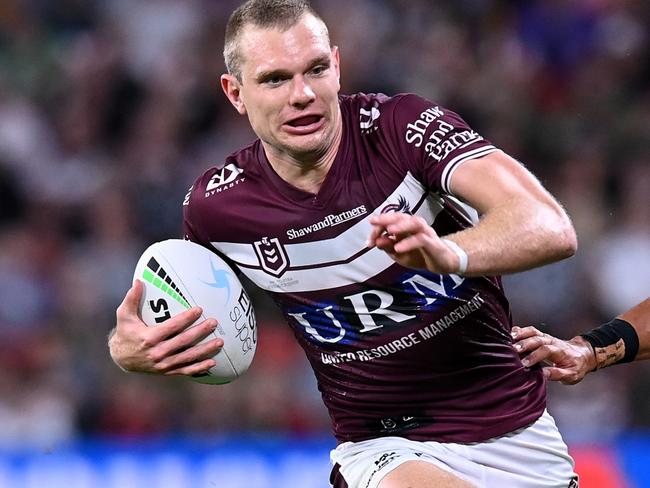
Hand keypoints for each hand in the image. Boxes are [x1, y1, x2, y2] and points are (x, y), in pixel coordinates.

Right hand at [109, 280, 223, 376]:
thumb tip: (139, 281)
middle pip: (184, 341)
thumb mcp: (124, 315)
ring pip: (188, 357)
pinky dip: (199, 368)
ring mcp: (164, 364)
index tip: (199, 309)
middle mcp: (158, 352)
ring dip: (205, 350)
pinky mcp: (167, 371)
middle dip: (201, 331)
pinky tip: (212, 362)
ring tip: (220, 342)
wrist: (121, 358)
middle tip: (214, 322)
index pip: (172, 327)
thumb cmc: (126, 333)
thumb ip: (131, 299)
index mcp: (149, 338)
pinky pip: (186, 370)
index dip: (186, 318)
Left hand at [367, 212, 458, 273]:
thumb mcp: (399, 254)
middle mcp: (416, 226)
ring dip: (401, 225)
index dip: (378, 228)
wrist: (443, 264)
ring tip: (389, 230)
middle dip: (387, 218)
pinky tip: (398, 248)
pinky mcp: (433, 243)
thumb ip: (388, 247)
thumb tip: (376, 241)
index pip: (391, 221)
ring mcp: (426, 233)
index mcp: (406, 227)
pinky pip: (421, 239)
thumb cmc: (419, 255)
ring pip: (415, 223)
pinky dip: (409, 243)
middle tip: (374, 222)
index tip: (368, 241)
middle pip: (402, 216)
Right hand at [511, 325, 596, 384]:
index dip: (534, 356)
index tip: (524, 364)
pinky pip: (529, 330)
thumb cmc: (576, 365)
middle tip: (513, 350)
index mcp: (560, 351)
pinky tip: (510, 334)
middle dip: (524, 344)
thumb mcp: (571, 375)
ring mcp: (545, 337)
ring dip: (520, 334)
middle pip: (537, 339)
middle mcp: (552, 341)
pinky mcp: (540, 336)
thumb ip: (557, 374)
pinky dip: (519, 331)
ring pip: (532, 332)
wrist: (582, 354)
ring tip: (509, 338)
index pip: (546, 350)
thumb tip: (543, 375)